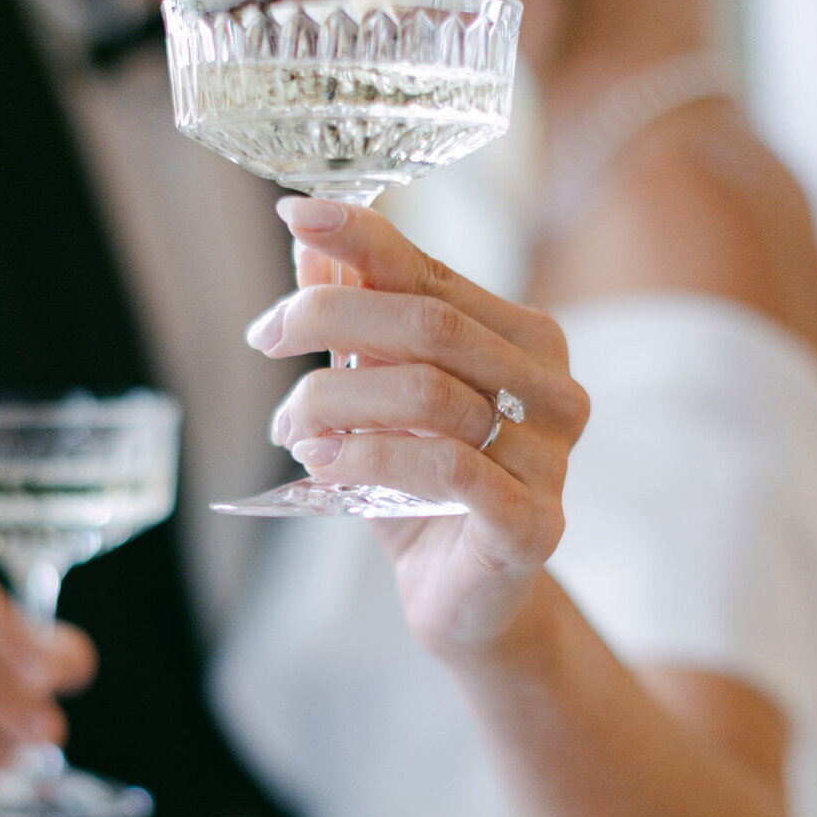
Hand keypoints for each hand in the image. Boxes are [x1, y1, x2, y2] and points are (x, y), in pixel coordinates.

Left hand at [251, 198, 589, 658]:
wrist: (466, 603)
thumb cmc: (424, 491)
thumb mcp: (378, 396)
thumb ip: (356, 318)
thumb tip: (308, 236)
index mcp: (525, 340)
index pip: (434, 271)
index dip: (363, 237)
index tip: (295, 213)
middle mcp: (552, 386)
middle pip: (429, 322)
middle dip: (330, 316)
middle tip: (265, 336)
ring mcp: (551, 457)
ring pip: (429, 391)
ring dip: (336, 399)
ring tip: (290, 424)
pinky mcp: (534, 521)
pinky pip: (445, 465)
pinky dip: (367, 454)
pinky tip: (322, 462)